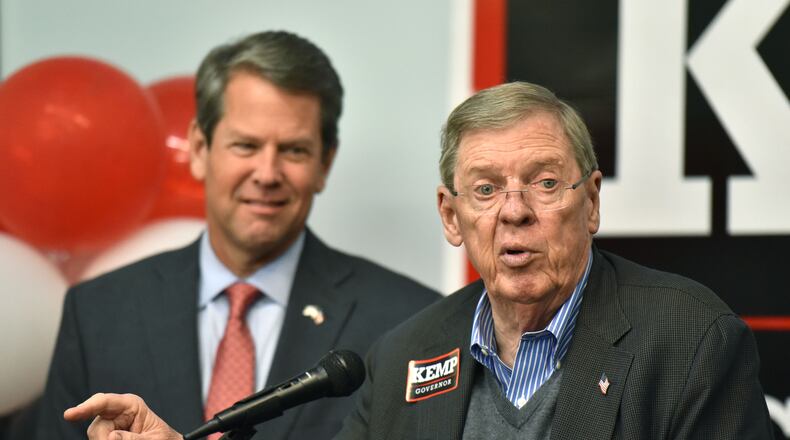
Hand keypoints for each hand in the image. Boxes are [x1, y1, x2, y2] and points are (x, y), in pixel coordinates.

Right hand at [64, 393, 182, 439]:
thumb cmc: (164, 439)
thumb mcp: (153, 439)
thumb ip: (133, 438)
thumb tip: (111, 437)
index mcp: (131, 405)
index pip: (104, 402)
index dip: (86, 407)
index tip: (69, 414)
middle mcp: (117, 412)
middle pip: (97, 426)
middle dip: (102, 439)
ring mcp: (110, 425)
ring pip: (95, 436)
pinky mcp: (106, 436)